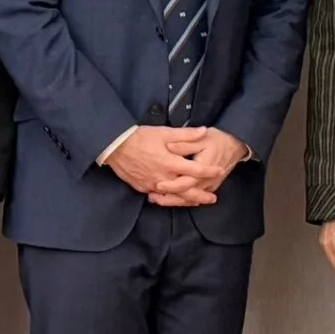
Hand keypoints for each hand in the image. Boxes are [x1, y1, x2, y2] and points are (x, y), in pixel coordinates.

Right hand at [105, 126, 220, 204]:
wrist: (115, 146)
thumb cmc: (140, 137)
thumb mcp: (164, 132)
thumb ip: (185, 134)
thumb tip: (203, 131)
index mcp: (170, 162)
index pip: (196, 170)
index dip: (209, 171)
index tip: (219, 171)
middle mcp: (163, 177)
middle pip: (187, 191)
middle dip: (201, 195)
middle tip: (213, 199)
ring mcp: (153, 185)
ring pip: (174, 197)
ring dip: (187, 200)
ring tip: (197, 202)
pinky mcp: (143, 188)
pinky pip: (160, 197)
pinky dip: (170, 199)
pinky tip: (175, 199)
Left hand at [149, 128, 246, 206]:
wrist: (235, 145)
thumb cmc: (217, 140)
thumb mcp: (201, 138)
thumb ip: (185, 143)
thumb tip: (169, 147)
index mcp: (203, 168)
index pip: (186, 181)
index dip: (171, 184)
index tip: (158, 184)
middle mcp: (206, 181)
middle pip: (186, 194)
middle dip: (168, 197)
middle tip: (152, 196)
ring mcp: (208, 186)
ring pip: (189, 199)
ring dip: (173, 200)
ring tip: (156, 199)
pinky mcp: (208, 188)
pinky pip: (194, 199)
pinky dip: (182, 200)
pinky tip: (170, 199)